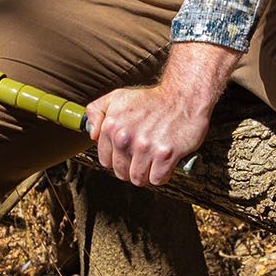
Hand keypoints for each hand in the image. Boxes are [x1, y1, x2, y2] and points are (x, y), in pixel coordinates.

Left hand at [86, 41, 238, 185]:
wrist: (183, 96)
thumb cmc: (152, 99)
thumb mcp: (117, 97)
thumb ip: (96, 111)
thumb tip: (92, 135)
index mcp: (111, 126)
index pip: (106, 161)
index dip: (118, 159)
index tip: (129, 153)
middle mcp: (125, 137)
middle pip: (122, 173)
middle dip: (132, 168)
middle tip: (143, 157)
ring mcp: (145, 147)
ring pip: (139, 179)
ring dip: (147, 173)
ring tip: (153, 160)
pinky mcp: (165, 154)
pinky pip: (158, 179)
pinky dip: (162, 174)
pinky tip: (165, 162)